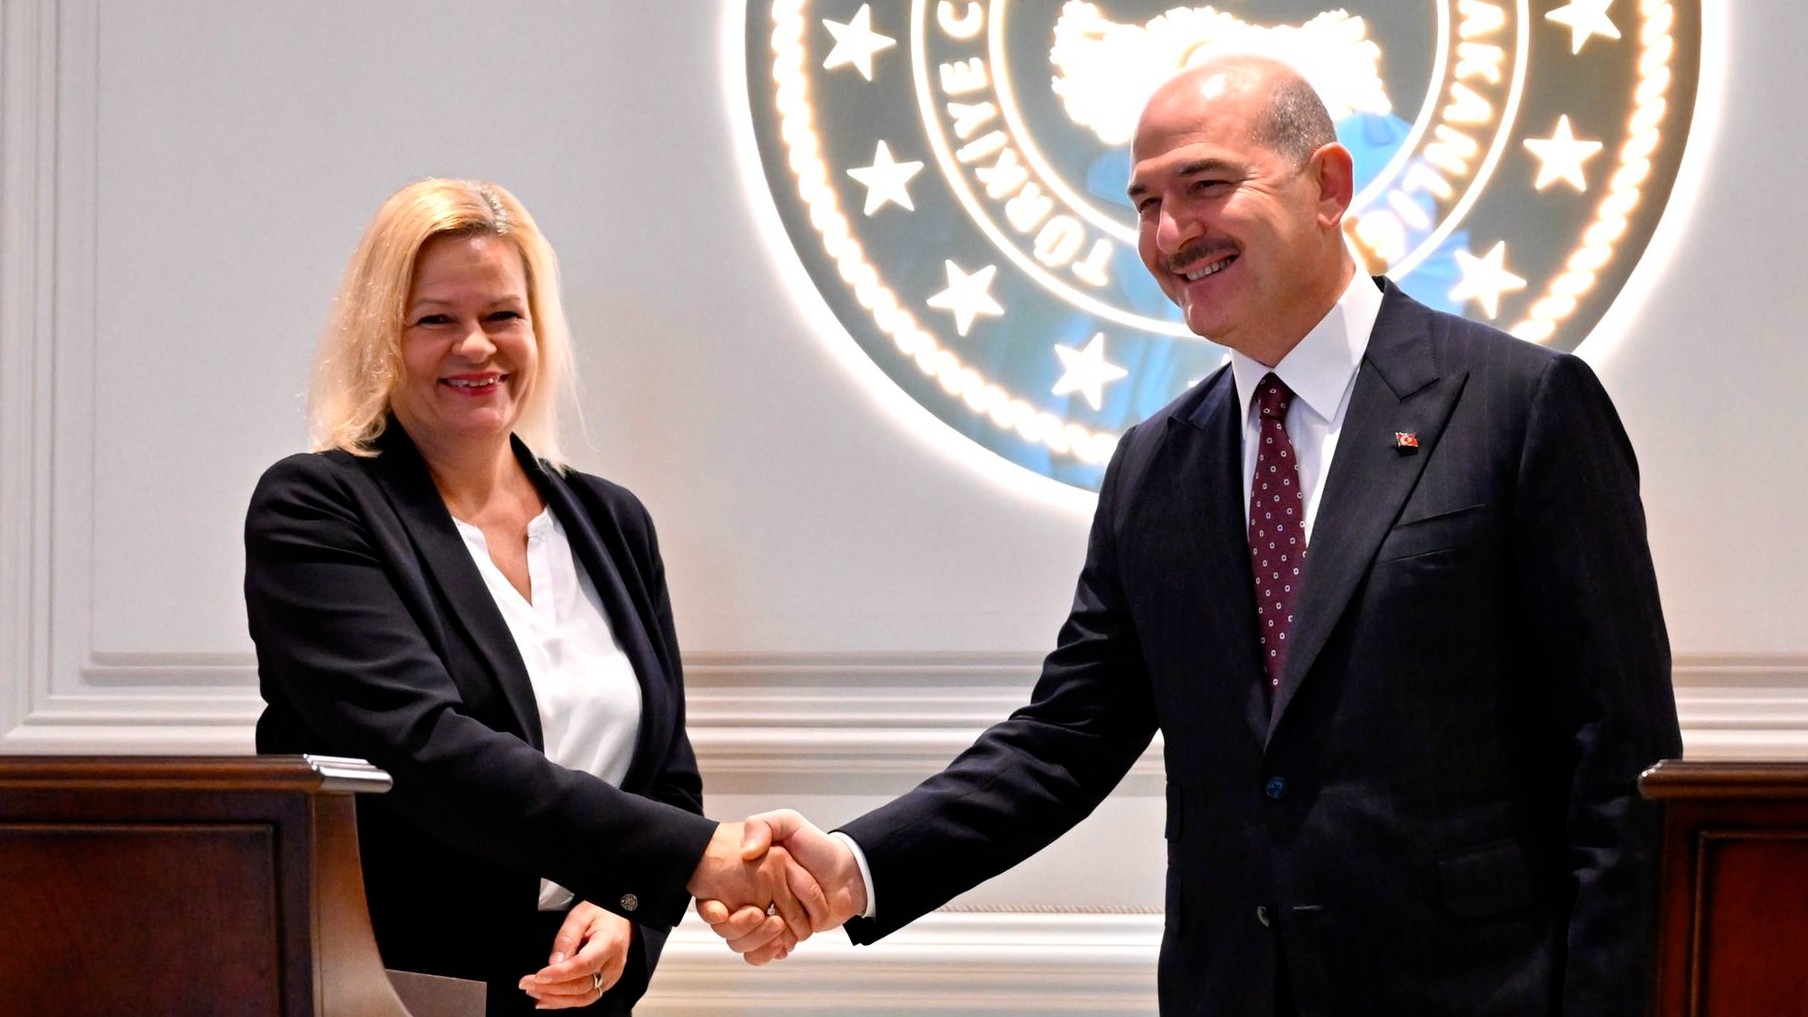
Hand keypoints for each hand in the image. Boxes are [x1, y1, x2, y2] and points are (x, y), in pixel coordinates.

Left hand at [517, 901, 629, 1008]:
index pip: (585, 964)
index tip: (538, 976)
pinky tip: (546, 1000)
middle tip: (527, 983)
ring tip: (533, 991)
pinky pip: (585, 998)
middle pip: (583, 985)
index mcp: (610, 943)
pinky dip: (563, 1002)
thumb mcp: (580, 915)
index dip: (561, 973)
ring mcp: (611, 977)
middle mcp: (613, 965)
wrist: (620, 919)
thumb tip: (553, 963)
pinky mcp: (605, 984)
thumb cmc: (601, 913)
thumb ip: (567, 938)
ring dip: (556, 998)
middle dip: (552, 988)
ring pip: (584, 998)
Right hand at [696, 810, 867, 961]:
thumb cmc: (818, 848)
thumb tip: (746, 852)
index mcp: (748, 876)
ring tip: (778, 927)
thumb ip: (763, 826)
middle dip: (742, 927)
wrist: (848, 874)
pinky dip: (768, 952)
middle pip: (728, 927)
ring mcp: (765, 919)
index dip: (715, 911)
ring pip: (742, 943)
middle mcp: (751, 897)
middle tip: (761, 915)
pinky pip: (760, 953)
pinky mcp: (779, 936)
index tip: (721, 911)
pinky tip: (780, 944)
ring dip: (757, 941)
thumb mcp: (788, 823)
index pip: (716, 900)